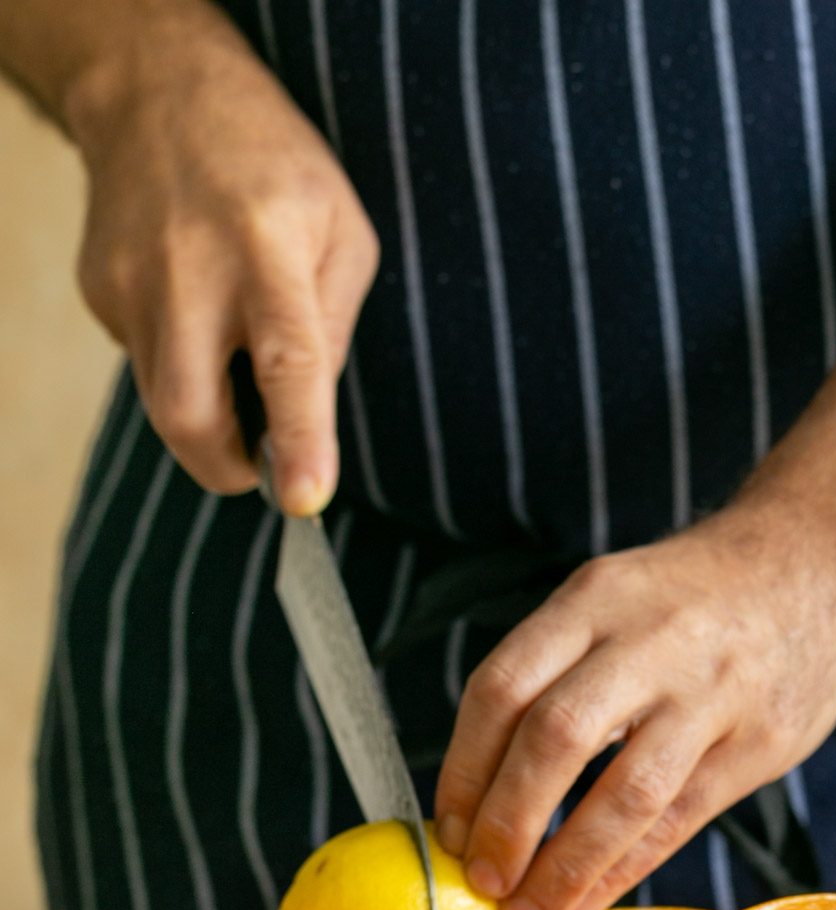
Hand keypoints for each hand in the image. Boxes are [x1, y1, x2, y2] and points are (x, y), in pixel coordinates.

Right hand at [68, 5, 377, 512]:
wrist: (157, 91)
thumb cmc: (273, 164)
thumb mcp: (342, 232)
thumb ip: (334, 328)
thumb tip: (311, 420)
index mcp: (268, 248)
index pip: (287, 363)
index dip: (297, 440)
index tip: (304, 499)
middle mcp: (189, 269)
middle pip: (189, 413)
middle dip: (227, 468)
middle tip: (260, 468)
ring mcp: (129, 282)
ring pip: (162, 401)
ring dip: (207, 415)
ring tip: (235, 359)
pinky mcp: (98, 293)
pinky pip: (147, 363)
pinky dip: (183, 363)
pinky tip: (195, 308)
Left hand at [434, 492, 835, 909]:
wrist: (816, 561)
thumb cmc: (691, 599)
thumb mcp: (615, 597)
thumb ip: (557, 673)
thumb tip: (484, 787)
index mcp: (595, 599)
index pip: (503, 687)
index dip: (464, 769)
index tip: (447, 829)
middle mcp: (650, 641)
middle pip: (555, 739)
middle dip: (507, 823)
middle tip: (480, 881)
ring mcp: (710, 694)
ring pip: (624, 794)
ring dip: (565, 866)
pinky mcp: (756, 744)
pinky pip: (677, 821)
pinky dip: (622, 871)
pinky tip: (585, 903)